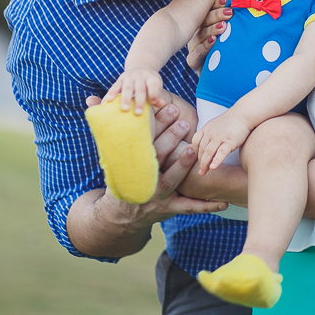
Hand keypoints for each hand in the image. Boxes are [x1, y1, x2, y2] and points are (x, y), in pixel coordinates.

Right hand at [85, 96, 227, 219]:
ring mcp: (158, 197)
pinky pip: (190, 208)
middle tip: (184, 122)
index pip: (144, 141)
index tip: (166, 107)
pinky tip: (224, 202)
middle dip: (171, 139)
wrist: (120, 215)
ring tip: (194, 148)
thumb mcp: (110, 155)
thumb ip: (106, 128)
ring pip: (172, 180)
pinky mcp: (171, 210)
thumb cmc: (121, 176)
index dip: (156, 124)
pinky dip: (207, 205)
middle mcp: (144, 181)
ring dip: (184, 164)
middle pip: (158, 157)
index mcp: (132, 165)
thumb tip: (90, 98)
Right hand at [102, 67, 164, 113]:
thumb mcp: (156, 86)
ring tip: (124, 109)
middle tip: (138, 113)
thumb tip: (161, 104)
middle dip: (139, 101)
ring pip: (127, 87)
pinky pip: (115, 86)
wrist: (140, 67)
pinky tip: (108, 100)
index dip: (154, 93)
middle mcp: (141, 76)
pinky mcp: (120, 79)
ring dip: (125, 98)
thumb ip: (157, 96)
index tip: (153, 102)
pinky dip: (112, 93)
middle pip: (140, 88)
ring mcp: (129, 77)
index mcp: (152, 78)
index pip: (154, 85)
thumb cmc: (149, 83)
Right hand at [186, 0, 231, 73]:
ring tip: (224, 26)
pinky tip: (213, 40)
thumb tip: (248, 3)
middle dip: (216, 15)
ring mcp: (194, 47)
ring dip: (212, 29)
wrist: (226, 79)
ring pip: (199, 35)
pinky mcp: (193, 61)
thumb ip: (237, 24)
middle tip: (230, 12)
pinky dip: (205, 46)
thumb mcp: (235, 37)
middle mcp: (198, 34)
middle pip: (203, 21)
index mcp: (206, 25)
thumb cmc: (232, 54)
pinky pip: (196, 53)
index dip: (216, 4)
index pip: (209, 11)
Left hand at [191, 110, 251, 174]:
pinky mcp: (229, 141)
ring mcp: (219, 137)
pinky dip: (216, 161)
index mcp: (207, 128)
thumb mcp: (216, 125)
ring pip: (208, 152)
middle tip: (200, 172)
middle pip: (201, 149)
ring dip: (204, 164)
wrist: (244, 114)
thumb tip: (205, 144)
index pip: (195, 141)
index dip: (195, 151)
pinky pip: (221, 153)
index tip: (199, 159)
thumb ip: (209, 133)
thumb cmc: (231, 121)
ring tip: (203, 173)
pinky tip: (213, 168)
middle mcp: (211, 132)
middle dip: (200, 161)